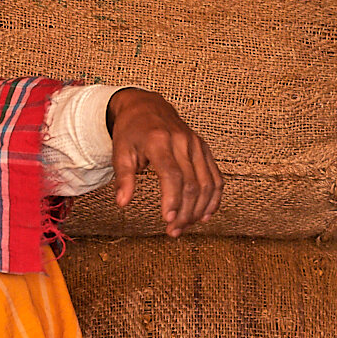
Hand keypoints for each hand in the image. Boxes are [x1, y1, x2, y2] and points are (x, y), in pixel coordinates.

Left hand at [105, 89, 221, 236]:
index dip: (173, 200)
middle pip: (192, 184)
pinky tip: (206, 215)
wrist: (146, 106)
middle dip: (185, 212)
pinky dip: (214, 198)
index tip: (168, 220)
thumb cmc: (131, 131)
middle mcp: (182, 142)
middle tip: (173, 231)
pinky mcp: (204, 148)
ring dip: (199, 209)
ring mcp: (196, 145)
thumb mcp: (120, 151)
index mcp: (159, 141)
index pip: (172, 175)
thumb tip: (123, 203)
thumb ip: (123, 178)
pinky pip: (216, 176)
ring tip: (186, 226)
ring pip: (207, 183)